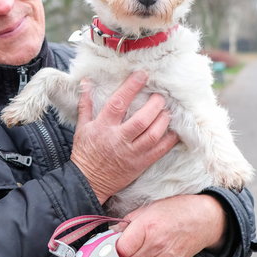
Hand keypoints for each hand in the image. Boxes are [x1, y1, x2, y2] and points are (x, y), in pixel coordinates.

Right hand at [69, 71, 178, 202]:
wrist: (88, 181)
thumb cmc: (85, 152)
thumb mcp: (82, 127)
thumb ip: (86, 104)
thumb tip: (86, 83)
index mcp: (103, 127)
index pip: (118, 103)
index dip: (131, 87)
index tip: (142, 75)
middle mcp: (118, 139)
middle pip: (141, 119)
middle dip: (154, 105)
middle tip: (160, 96)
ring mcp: (131, 153)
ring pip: (153, 134)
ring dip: (164, 120)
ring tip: (167, 111)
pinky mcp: (140, 164)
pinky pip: (159, 150)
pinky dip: (170, 139)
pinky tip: (174, 130)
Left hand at [112, 194, 226, 256]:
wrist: (203, 219)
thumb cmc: (174, 210)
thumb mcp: (147, 209)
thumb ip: (127, 223)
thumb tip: (111, 235)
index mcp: (147, 227)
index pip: (121, 249)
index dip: (113, 249)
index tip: (111, 246)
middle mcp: (157, 244)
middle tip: (115, 255)